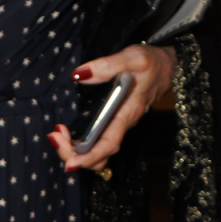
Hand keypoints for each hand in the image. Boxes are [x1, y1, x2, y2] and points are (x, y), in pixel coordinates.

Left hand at [49, 43, 175, 174]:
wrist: (167, 67)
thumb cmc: (151, 63)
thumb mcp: (133, 58)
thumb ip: (106, 65)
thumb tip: (78, 74)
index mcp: (126, 114)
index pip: (108, 144)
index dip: (89, 157)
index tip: (69, 163)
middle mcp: (122, 125)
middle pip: (99, 156)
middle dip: (73, 153)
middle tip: (54, 136)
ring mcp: (117, 126)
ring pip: (97, 153)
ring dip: (75, 150)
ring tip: (57, 134)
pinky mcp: (114, 122)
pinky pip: (97, 143)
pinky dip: (80, 144)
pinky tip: (66, 132)